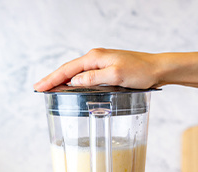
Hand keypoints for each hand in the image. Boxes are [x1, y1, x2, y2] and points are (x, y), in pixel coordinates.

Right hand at [33, 48, 159, 91]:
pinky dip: (73, 80)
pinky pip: (84, 74)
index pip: (67, 70)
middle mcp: (95, 58)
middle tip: (38, 87)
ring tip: (49, 88)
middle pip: (68, 69)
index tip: (38, 87)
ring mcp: (100, 63)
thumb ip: (93, 78)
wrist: (159, 68)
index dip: (51, 79)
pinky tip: (70, 86)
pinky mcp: (106, 68)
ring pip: (75, 72)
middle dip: (52, 79)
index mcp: (95, 58)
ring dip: (61, 80)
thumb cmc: (141, 71)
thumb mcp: (116, 76)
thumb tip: (74, 81)